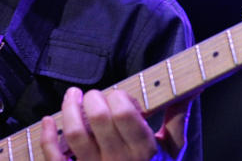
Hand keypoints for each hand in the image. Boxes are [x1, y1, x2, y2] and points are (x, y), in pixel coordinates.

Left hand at [40, 87, 168, 160]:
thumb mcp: (173, 149)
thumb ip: (178, 117)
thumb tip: (194, 88)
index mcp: (145, 151)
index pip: (124, 113)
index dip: (118, 96)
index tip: (118, 96)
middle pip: (98, 118)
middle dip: (94, 98)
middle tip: (94, 95)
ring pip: (74, 134)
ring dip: (70, 109)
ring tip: (73, 96)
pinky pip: (54, 158)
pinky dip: (47, 137)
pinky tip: (49, 121)